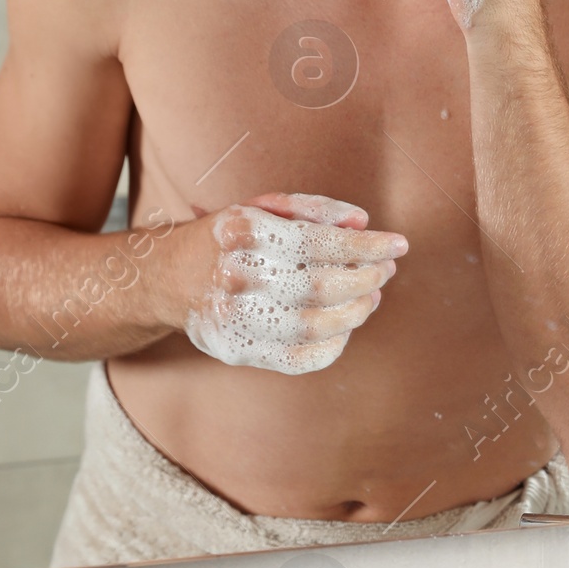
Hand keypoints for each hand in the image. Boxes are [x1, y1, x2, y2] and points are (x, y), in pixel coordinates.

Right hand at [179, 192, 406, 375]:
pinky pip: (301, 360)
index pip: (318, 244)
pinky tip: (345, 324)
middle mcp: (235, 277)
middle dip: (366, 278)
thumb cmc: (231, 238)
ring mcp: (233, 320)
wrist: (169, 277)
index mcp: (243, 233)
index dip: (366, 247)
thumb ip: (314, 210)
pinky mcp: (238, 351)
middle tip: (386, 269)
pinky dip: (334, 344)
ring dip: (357, 312)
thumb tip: (363, 223)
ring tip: (371, 295)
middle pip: (320, 288)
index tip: (398, 244)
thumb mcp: (263, 207)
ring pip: (315, 328)